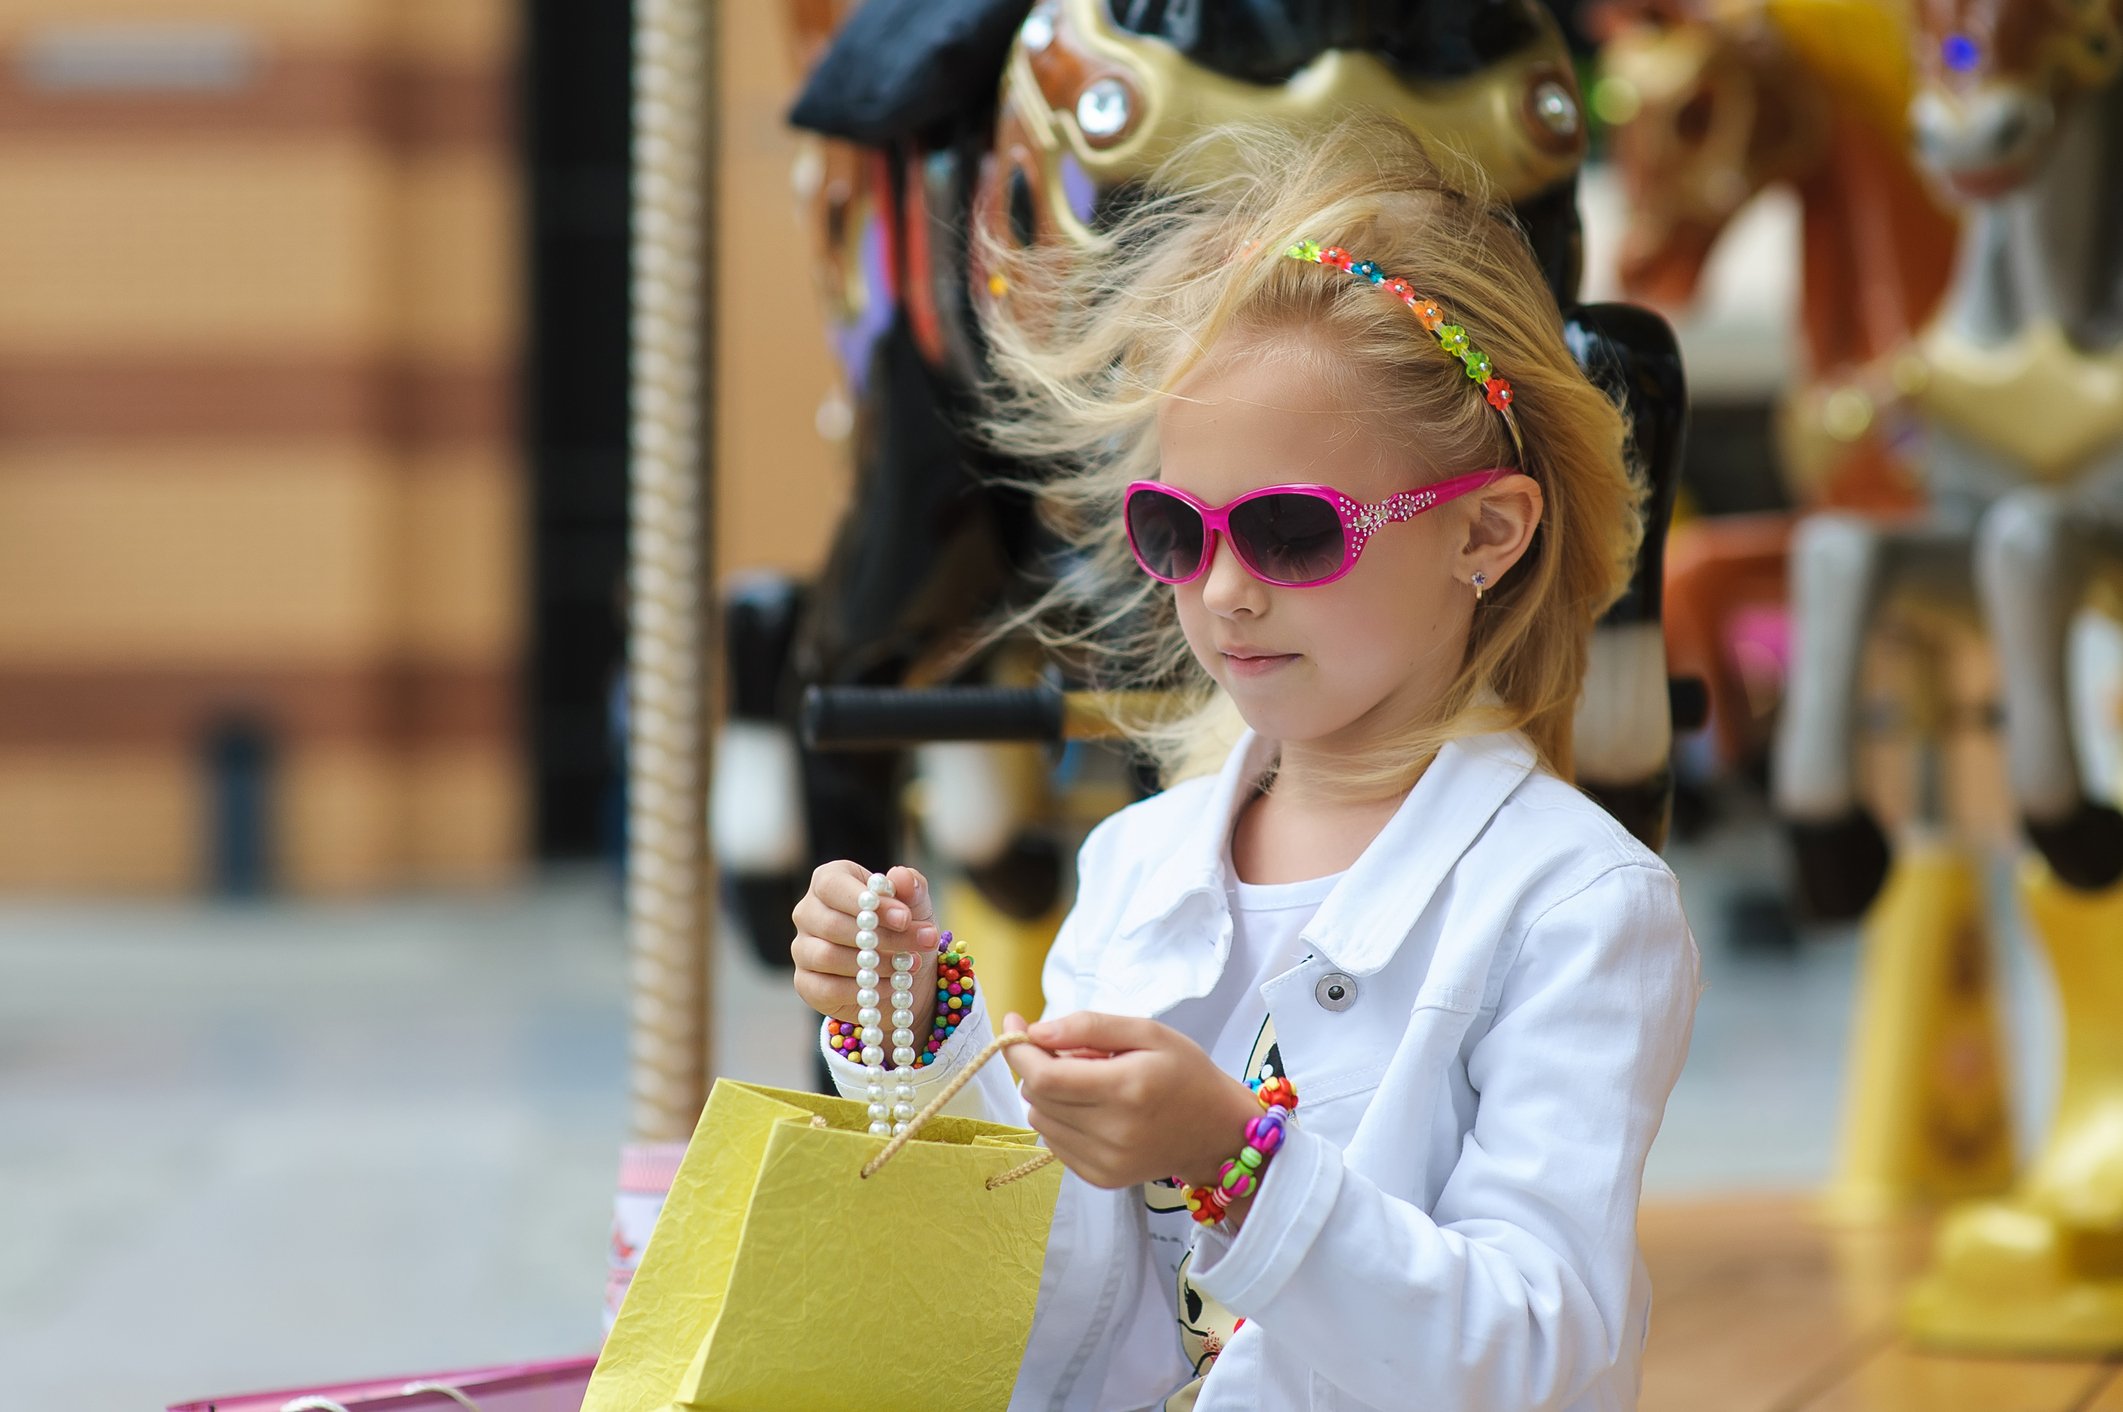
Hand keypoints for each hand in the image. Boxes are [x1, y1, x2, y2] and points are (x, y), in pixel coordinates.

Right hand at [791, 862, 938, 1038]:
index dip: (867, 902)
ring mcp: (802, 948)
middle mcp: (808, 912)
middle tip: (922, 944)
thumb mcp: (914, 903)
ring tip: (907, 967)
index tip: (905, 918)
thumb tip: (900, 877)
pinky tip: (890, 987)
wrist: (900, 971)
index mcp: (829, 881)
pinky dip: (862, 990)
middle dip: (883, 938)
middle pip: (832, 924)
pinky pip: (827, 988)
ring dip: (874, 965)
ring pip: (828, 957)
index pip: (833, 885)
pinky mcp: (806, 983)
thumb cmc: (901, 926)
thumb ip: (911, 886)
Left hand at [1002, 1011, 1261, 1193]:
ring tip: (1086, 1084)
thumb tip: (1034, 1032)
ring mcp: (1106, 1161)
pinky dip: (1060, 1121)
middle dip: (1038, 1067)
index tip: (1014, 1024)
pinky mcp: (1101, 1179)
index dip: (1019, 1050)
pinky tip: (1091, 1110)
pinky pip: (1054, 1144)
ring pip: (1039, 1121)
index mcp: (1126, 1088)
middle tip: (1070, 1053)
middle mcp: (1114, 1131)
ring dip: (1048, 1095)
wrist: (1217, 1132)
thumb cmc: (1184, 1073)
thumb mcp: (1147, 1032)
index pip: (1045, 1076)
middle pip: (1036, 1097)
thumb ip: (1089, 1026)